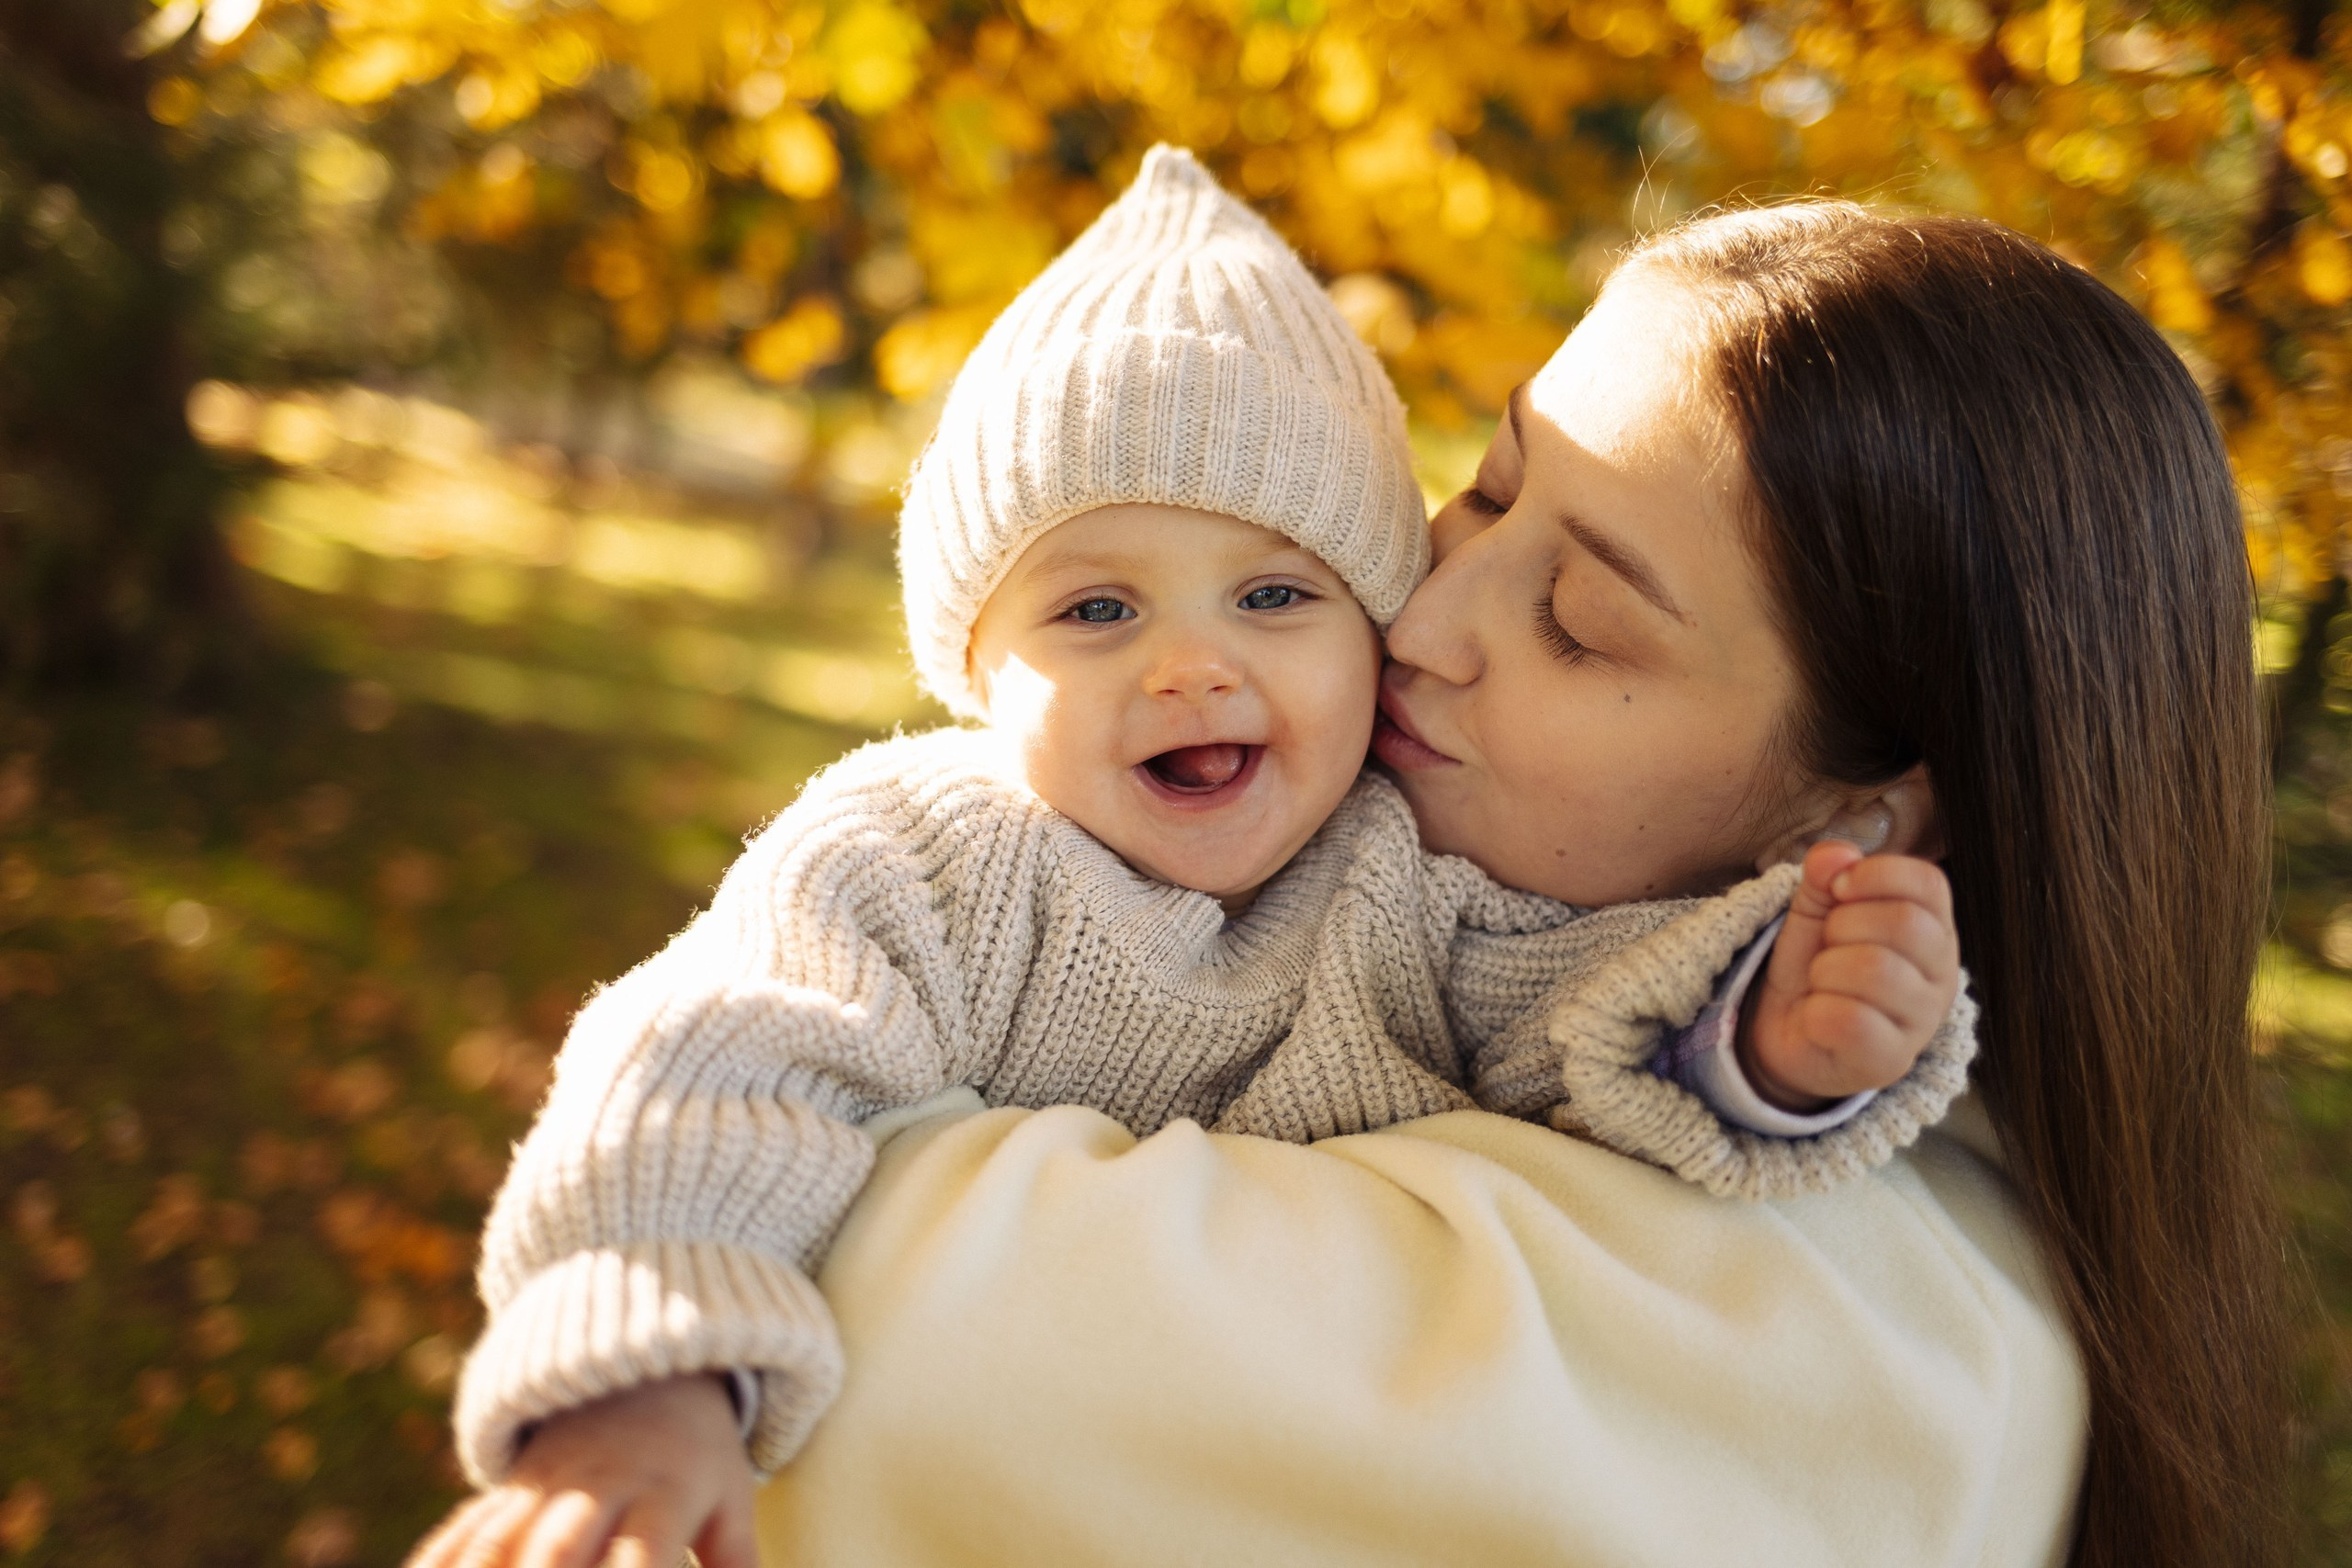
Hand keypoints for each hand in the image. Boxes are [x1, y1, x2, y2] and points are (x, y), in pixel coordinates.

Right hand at [405, 1374, 755, 1567]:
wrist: (649, 1363)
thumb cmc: (699, 1451)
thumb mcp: (732, 1493)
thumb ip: (736, 1555)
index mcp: (662, 1493)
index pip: (644, 1555)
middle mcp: (597, 1488)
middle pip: (558, 1544)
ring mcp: (545, 1484)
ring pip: (499, 1539)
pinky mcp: (509, 1486)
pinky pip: (464, 1527)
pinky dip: (436, 1561)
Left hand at [1737, 842, 1960, 1114]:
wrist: (1789, 1032)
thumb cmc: (1820, 963)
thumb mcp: (1818, 909)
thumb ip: (1827, 876)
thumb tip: (1835, 855)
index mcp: (1933, 927)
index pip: (1929, 882)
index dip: (1875, 874)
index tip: (1838, 890)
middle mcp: (1941, 974)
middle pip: (1905, 923)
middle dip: (1843, 925)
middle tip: (1828, 946)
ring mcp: (1921, 1022)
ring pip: (1876, 970)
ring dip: (1827, 970)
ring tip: (1823, 982)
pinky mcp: (1890, 1061)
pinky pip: (1851, 1020)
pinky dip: (1817, 1011)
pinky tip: (1818, 1016)